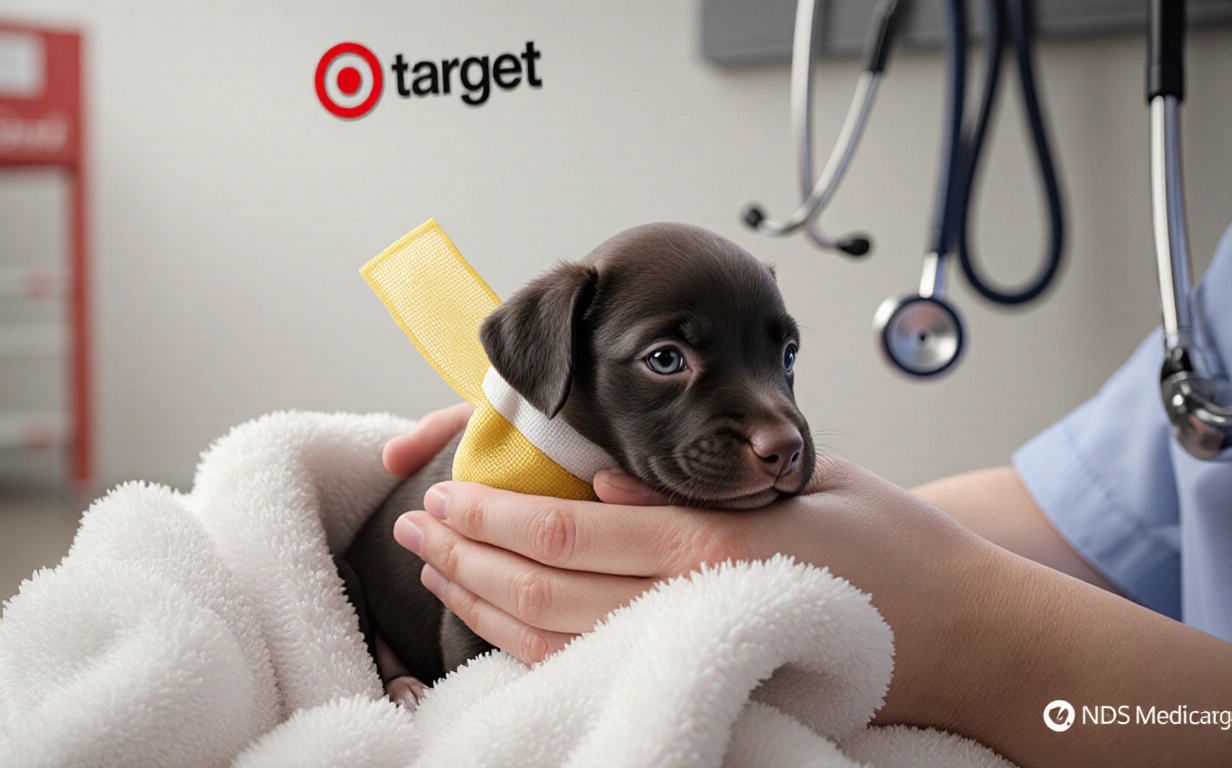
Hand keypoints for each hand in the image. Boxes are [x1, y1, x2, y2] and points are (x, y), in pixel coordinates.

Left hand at [383, 406, 1231, 766]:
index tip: (441, 495)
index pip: (570, 537)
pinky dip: (534, 649)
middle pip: (545, 594)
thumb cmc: (895, 545)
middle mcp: (695, 604)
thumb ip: (699, 481)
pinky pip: (598, 670)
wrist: (967, 635)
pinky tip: (499, 623)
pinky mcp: (708, 676)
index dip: (493, 519)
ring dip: (485, 606)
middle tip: (414, 527)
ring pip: (559, 642)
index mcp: (716, 542)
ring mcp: (699, 650)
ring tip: (436, 571)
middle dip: (467, 559)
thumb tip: (600, 485)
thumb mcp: (802, 480)